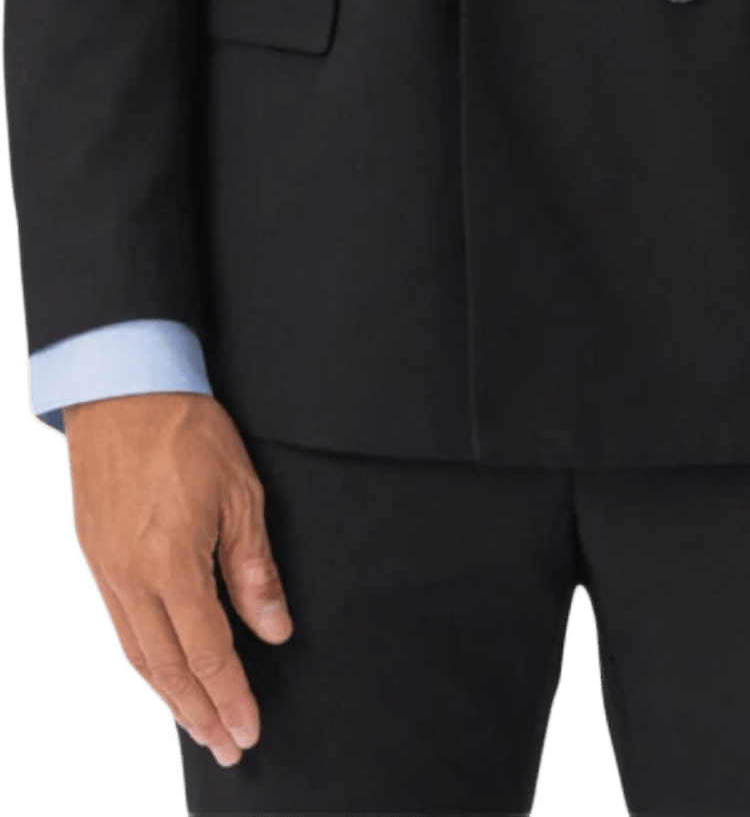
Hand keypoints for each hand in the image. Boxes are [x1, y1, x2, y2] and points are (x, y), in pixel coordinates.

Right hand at [62, 392, 292, 766]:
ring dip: (169, 696)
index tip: (249, 729)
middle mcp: (131, 577)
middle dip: (200, 713)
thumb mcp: (241, 493)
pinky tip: (161, 672)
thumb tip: (274, 629)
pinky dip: (143, 661)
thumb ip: (254, 568)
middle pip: (169, 667)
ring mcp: (105, 569)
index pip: (208, 652)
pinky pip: (118, 626)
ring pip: (137, 654)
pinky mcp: (92, 556)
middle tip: (228, 746)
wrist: (122, 386)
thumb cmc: (186, 430)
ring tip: (198, 724)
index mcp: (172, 563)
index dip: (231, 696)